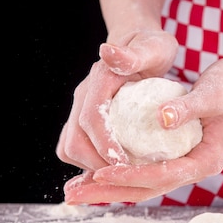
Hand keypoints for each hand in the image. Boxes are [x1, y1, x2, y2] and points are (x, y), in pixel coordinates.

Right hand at [56, 29, 177, 171]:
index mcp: (98, 80)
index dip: (105, 146)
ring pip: (70, 148)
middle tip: (127, 176)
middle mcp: (83, 96)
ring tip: (122, 175)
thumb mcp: (152, 47)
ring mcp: (80, 109)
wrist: (138, 46)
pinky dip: (90, 164)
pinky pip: (76, 148)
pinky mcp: (82, 121)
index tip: (125, 164)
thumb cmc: (150, 47)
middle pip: (74, 141)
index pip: (91, 120)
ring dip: (91, 167)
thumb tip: (106, 51)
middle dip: (97, 164)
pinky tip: (114, 170)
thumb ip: (133, 54)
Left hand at [63, 57, 222, 203]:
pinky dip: (117, 174)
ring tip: (74, 191)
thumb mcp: (213, 92)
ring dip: (108, 188)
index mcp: (206, 161)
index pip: (163, 176)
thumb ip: (188, 107)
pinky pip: (142, 171)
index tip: (101, 173)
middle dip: (108, 193)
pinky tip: (93, 174)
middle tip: (73, 195)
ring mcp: (183, 165)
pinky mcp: (173, 157)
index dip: (130, 176)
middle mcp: (193, 169)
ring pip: (141, 185)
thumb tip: (161, 118)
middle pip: (147, 190)